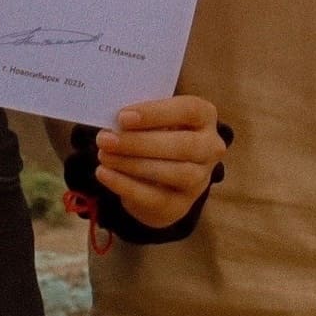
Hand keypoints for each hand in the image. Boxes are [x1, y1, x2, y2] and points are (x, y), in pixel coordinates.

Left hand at [92, 95, 224, 230]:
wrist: (165, 180)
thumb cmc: (158, 136)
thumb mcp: (155, 120)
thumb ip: (141, 117)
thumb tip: (114, 121)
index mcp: (205, 117)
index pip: (189, 110)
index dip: (156, 113)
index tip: (123, 117)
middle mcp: (210, 148)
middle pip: (183, 145)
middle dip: (140, 143)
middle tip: (106, 139)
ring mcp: (199, 180)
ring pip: (173, 173)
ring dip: (132, 164)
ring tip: (104, 155)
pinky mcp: (180, 205)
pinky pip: (154, 197)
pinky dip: (125, 185)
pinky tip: (105, 173)